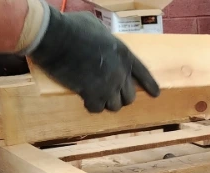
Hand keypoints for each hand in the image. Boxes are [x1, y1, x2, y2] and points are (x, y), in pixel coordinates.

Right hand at [29, 6, 159, 112]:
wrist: (53, 36)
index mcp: (124, 54)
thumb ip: (106, 38)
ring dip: (105, 102)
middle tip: (108, 93)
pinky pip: (97, 108)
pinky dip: (91, 105)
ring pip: (114, 106)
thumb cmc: (71, 27)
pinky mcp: (93, 94)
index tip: (156, 94)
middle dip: (119, 96)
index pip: (143, 74)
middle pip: (129, 97)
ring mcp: (108, 85)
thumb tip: (102, 39)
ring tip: (95, 96)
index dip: (149, 84)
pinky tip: (85, 100)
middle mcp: (120, 72)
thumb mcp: (96, 27)